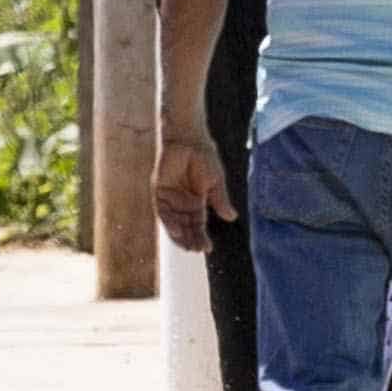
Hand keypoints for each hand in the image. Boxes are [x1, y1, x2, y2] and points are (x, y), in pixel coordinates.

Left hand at [151, 127, 233, 252]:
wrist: (188, 139)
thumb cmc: (204, 158)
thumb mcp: (215, 182)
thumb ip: (220, 200)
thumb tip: (232, 217)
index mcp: (197, 203)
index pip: (198, 225)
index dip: (201, 237)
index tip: (207, 249)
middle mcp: (183, 203)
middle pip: (185, 226)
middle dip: (190, 239)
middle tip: (196, 251)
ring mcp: (170, 198)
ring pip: (173, 222)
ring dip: (179, 234)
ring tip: (186, 246)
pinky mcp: (159, 191)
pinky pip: (162, 210)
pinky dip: (168, 221)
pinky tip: (175, 230)